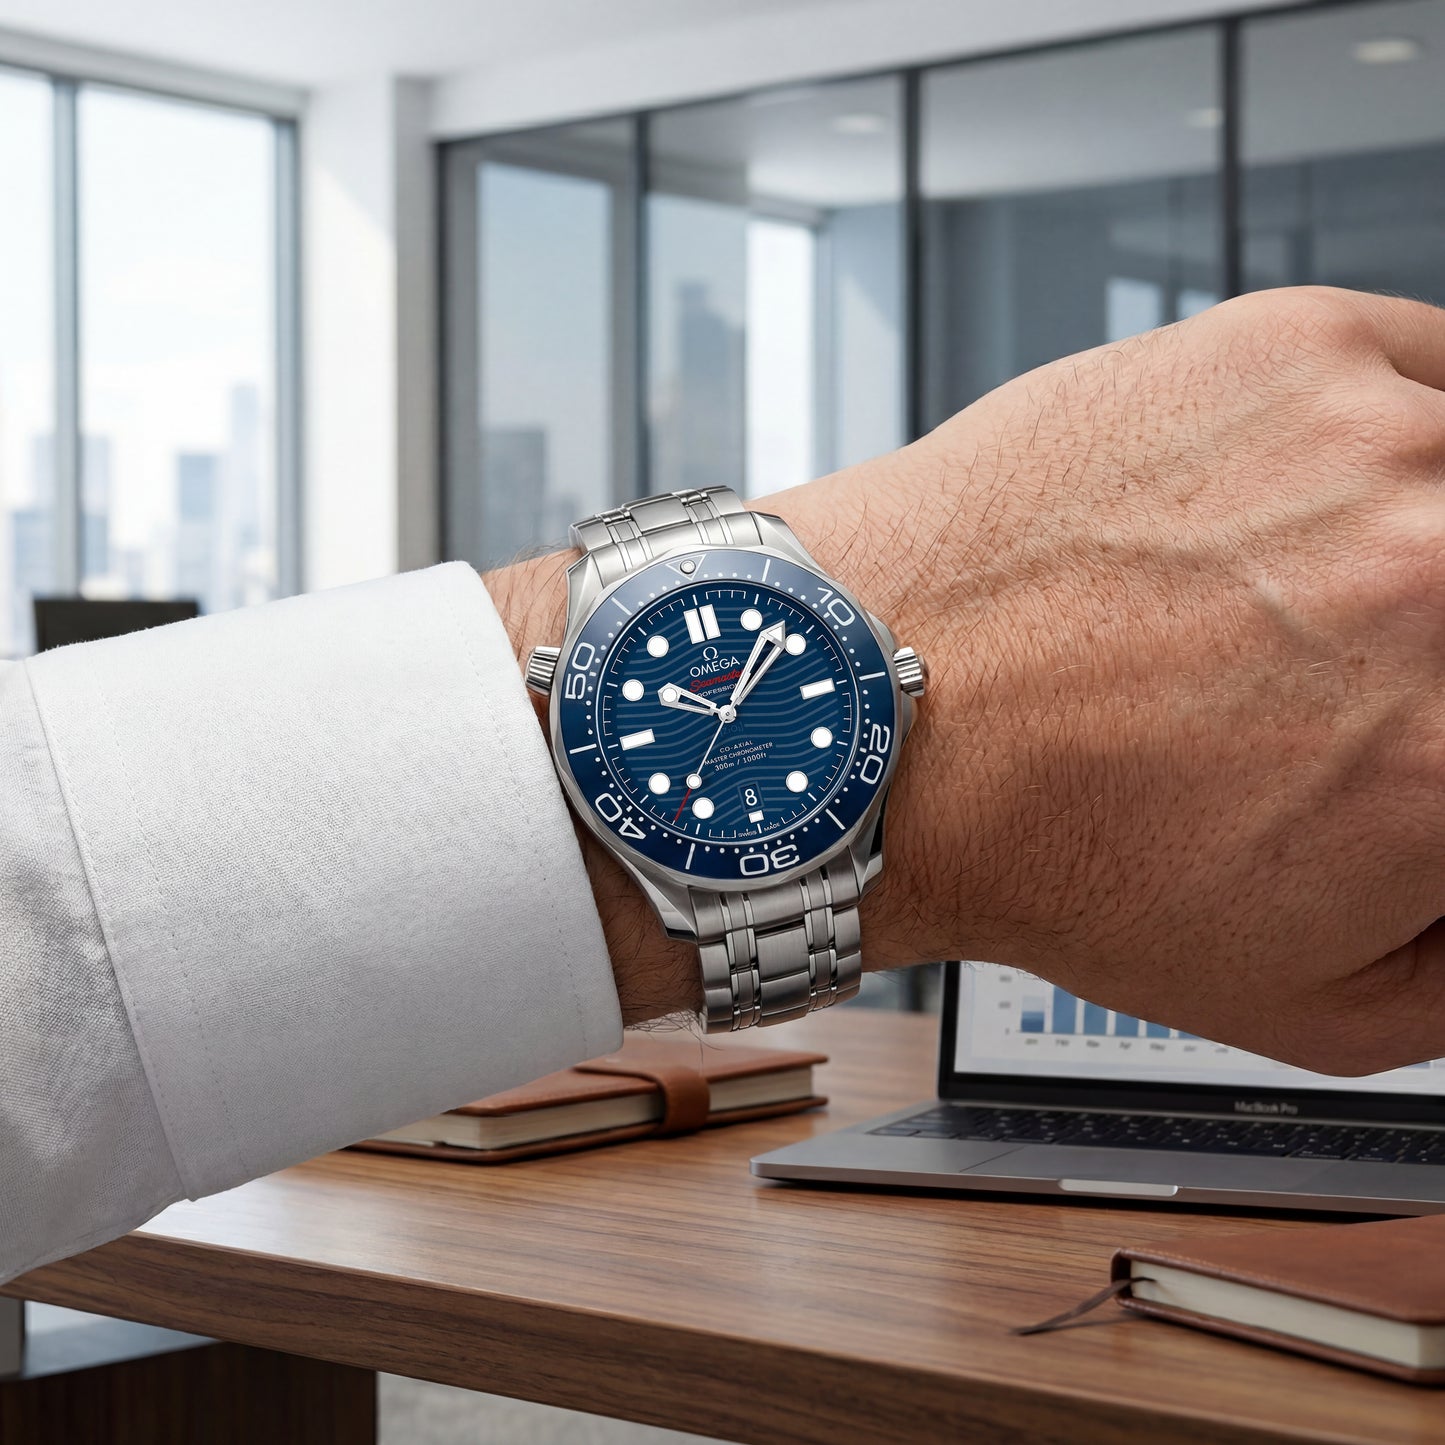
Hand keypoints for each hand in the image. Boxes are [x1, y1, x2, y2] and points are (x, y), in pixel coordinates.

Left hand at [497, 286, 1444, 1058]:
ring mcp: (1384, 444)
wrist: (882, 709)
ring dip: (1424, 542)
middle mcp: (1444, 585)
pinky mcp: (1296, 347)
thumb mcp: (1312, 1001)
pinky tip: (1315, 502)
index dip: (1438, 738)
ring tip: (1324, 598)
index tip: (1417, 724)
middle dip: (1421, 653)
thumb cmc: (1045, 841)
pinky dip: (1407, 437)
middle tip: (1370, 670)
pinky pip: (1431, 371)